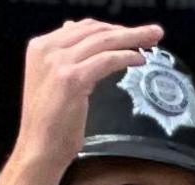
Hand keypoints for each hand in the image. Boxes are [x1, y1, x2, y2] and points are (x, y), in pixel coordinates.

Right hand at [17, 20, 164, 165]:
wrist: (40, 147)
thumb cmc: (51, 121)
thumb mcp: (55, 81)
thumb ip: (66, 57)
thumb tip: (75, 29)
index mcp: (41, 46)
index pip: (83, 27)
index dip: (112, 27)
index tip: (137, 33)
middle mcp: (47, 49)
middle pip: (95, 30)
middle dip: (129, 30)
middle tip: (154, 33)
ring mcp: (58, 62)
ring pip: (104, 41)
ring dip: (133, 39)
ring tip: (154, 40)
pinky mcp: (71, 78)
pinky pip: (106, 60)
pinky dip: (126, 57)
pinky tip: (141, 60)